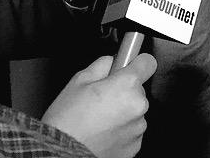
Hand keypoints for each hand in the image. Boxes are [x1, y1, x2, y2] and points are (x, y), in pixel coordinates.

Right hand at [42, 53, 156, 157]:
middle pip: (137, 89)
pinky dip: (120, 129)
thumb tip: (112, 61)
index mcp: (127, 85)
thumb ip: (101, 65)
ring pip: (134, 111)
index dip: (136, 62)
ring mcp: (138, 128)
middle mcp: (138, 106)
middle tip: (100, 99)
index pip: (147, 62)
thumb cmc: (67, 122)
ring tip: (98, 119)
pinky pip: (131, 129)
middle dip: (122, 91)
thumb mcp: (78, 81)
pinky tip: (102, 132)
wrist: (62, 154)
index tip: (128, 66)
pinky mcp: (135, 145)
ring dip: (122, 111)